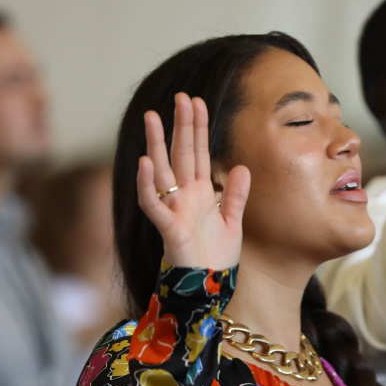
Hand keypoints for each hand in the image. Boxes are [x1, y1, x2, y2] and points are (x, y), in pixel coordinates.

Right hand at [137, 94, 248, 271]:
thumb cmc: (216, 258)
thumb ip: (235, 195)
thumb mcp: (233, 222)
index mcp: (200, 193)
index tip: (196, 102)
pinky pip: (154, 203)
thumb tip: (241, 167)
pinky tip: (144, 162)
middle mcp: (184, 196)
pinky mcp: (169, 228)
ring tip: (151, 116)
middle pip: (181, 154)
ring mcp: (174, 209)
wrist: (210, 288)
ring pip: (162, 170)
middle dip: (181, 125)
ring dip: (156, 143)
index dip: (197, 128)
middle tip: (180, 96)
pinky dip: (147, 184)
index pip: (198, 153)